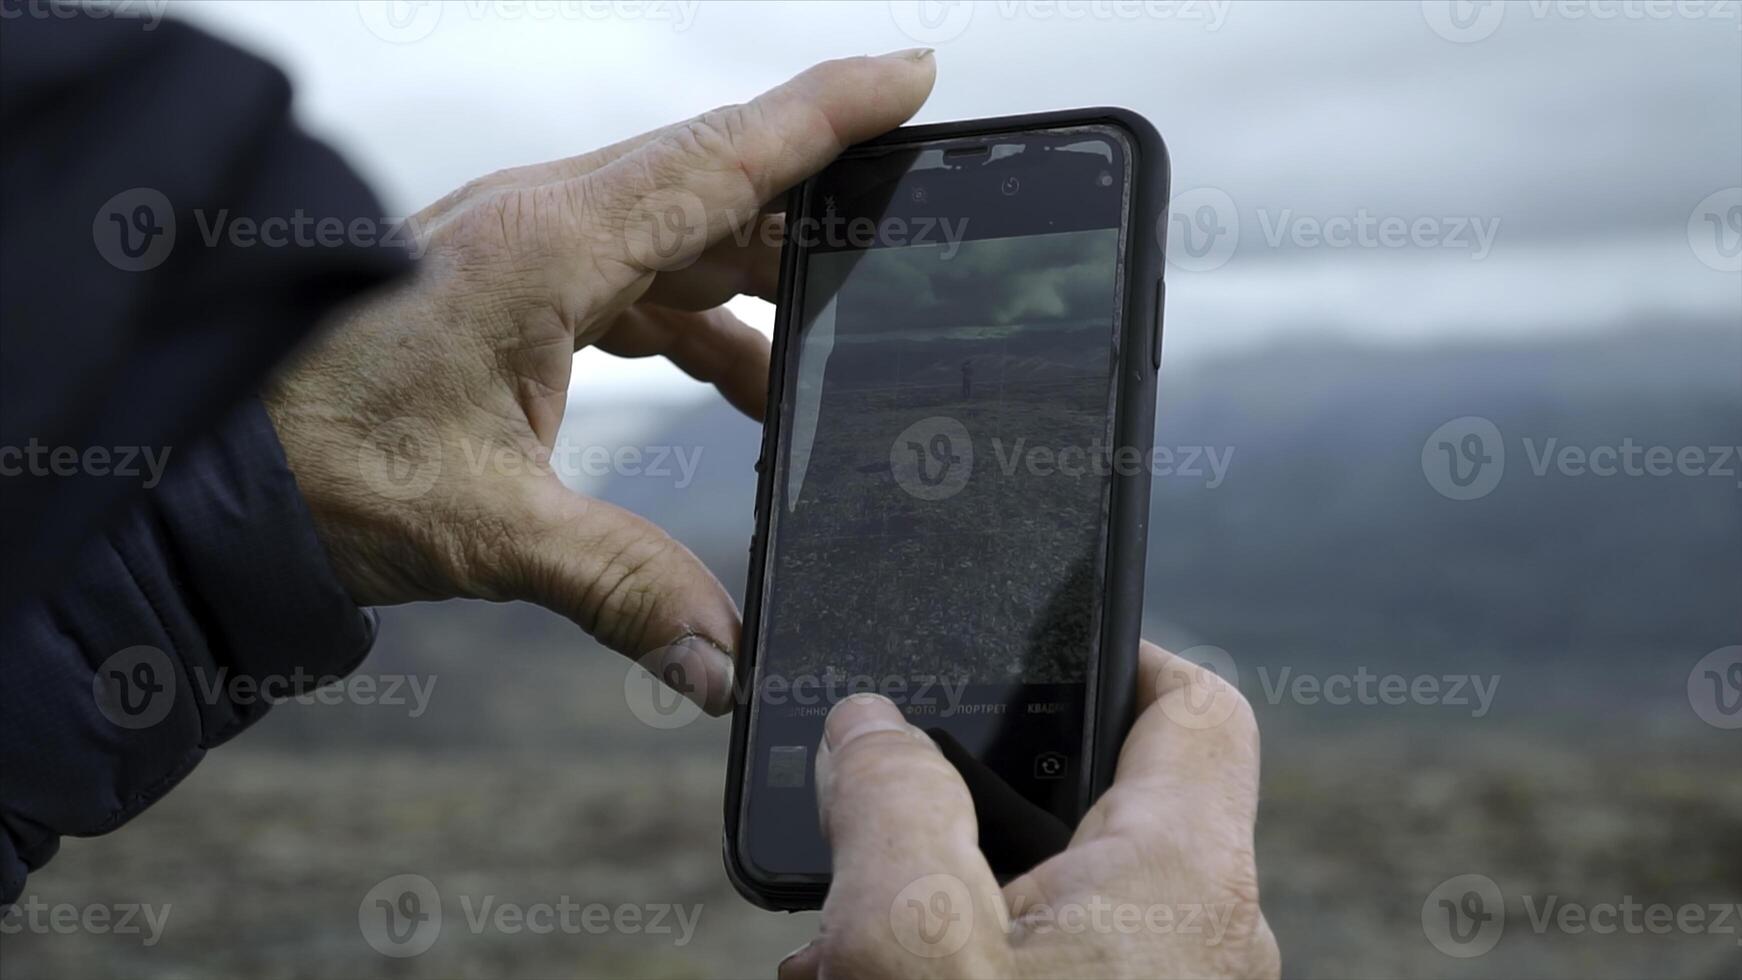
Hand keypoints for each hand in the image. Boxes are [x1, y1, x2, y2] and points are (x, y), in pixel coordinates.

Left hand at [264, 51, 937, 712]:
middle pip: (719, 189)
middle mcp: (545, 226)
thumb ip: (620, 586)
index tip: (912, 76)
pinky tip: (739, 382)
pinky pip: (640, 284)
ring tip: (829, 351)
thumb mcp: (483, 528)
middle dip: (818, 210)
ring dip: (760, 287)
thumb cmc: (315, 458)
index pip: (722, 158)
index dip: (828, 113)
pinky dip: (701, 327)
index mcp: (548, 246)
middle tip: (909, 233)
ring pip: (683, 238)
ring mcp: (529, 253)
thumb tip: (722, 661)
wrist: (204, 459)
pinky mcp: (515, 290)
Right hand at [781, 641, 1279, 978]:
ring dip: (962, 891)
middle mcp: (1207, 937)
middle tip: (889, 804)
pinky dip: (980, 954)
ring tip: (857, 927)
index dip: (1117, 651)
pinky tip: (883, 975)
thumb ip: (889, 805)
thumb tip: (868, 727)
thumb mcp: (907, 936)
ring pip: (1072, 896)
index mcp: (1185, 876)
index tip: (1033, 642)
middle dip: (983, 795)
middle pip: (1107, 802)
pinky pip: (1064, 961)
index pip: (1195, 704)